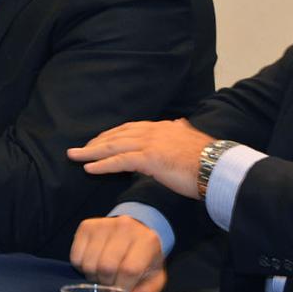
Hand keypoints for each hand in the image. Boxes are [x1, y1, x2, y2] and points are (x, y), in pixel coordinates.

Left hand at [67, 119, 213, 198]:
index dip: (112, 134)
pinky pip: (120, 161)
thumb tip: (180, 123)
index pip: (131, 128)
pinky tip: (88, 168)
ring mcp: (151, 144)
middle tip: (79, 148)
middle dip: (96, 141)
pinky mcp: (150, 159)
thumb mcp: (192, 139)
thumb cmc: (208, 159)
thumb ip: (182, 130)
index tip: (99, 140)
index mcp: (162, 127)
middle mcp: (153, 131)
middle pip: (117, 134)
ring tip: (74, 156)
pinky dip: (102, 164)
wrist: (218, 166)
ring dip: (91, 151)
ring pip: (114, 146)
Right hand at [70, 216, 167, 291]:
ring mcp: (104, 224)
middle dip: (106, 283)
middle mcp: (125, 227)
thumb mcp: (154, 277)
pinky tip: (92, 263)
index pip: (129, 270)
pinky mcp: (86, 226)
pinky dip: (81, 267)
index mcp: (147, 241)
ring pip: (89, 263)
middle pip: (106, 266)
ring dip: (93, 276)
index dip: (121, 288)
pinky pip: (75, 256)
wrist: (136, 231)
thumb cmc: (144, 258)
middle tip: (110, 284)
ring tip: (102, 274)